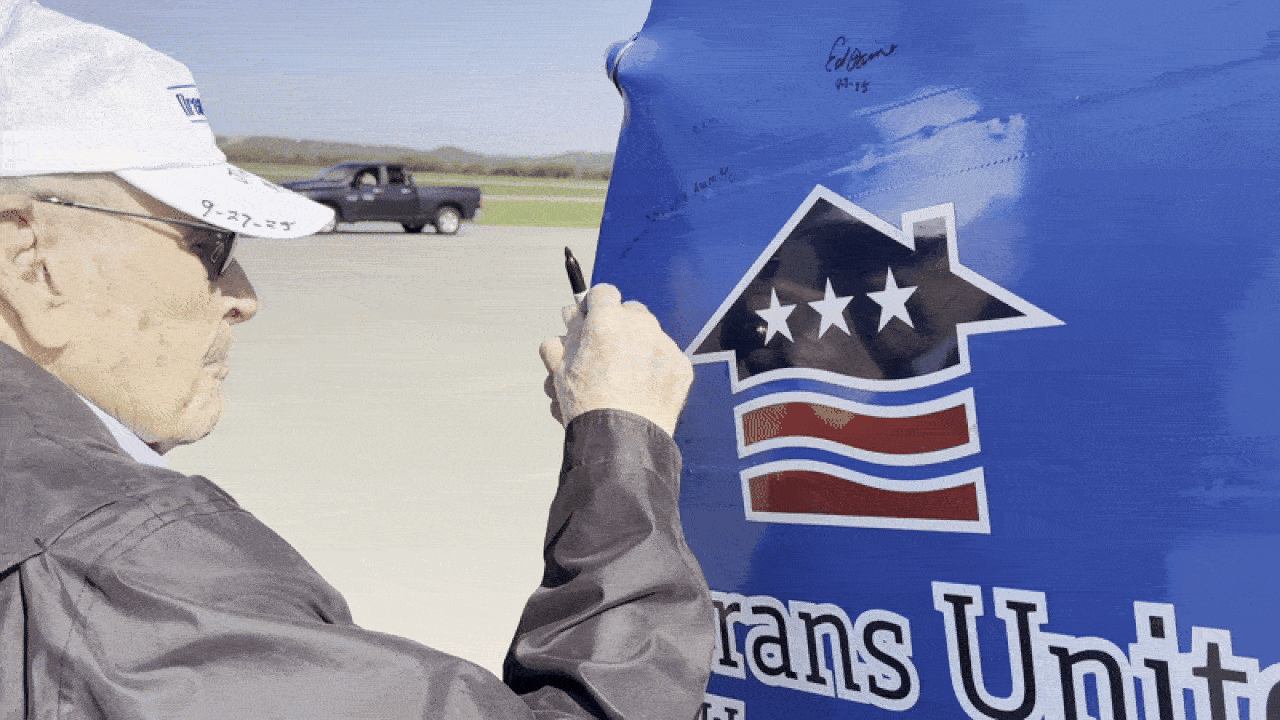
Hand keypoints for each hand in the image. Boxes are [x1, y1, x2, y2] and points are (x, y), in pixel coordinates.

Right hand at [540, 284, 692, 436]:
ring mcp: (664, 345)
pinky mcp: (681, 366)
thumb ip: (565, 335)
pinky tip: (642, 389)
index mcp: (606, 320)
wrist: (622, 440)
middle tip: (606, 352)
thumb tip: (571, 315)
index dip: (593, 308)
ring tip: (623, 377)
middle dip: (618, 326)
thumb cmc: (589, 406)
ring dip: (637, 347)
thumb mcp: (560, 368)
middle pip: (629, 311)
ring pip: (650, 334)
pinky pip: (666, 358)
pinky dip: (656, 369)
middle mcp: (639, 325)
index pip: (601, 293)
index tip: (589, 321)